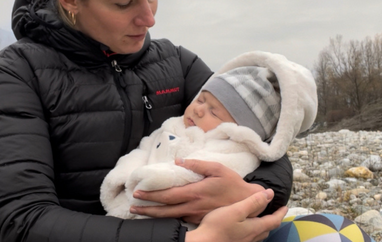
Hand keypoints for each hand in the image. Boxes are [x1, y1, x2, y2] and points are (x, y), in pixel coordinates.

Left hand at [130, 159, 264, 223]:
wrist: (248, 203)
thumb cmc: (233, 184)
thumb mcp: (218, 168)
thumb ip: (198, 164)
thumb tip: (179, 162)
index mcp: (195, 192)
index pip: (168, 196)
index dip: (151, 196)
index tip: (138, 194)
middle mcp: (193, 206)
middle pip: (165, 211)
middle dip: (147, 209)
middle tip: (133, 206)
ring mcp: (196, 215)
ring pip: (171, 217)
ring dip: (155, 215)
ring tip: (142, 211)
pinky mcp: (200, 220)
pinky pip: (181, 219)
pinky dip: (169, 217)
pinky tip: (161, 214)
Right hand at [186, 189, 287, 241]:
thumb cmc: (218, 225)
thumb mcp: (237, 210)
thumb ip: (254, 202)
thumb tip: (270, 194)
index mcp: (254, 227)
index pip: (273, 220)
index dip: (280, 213)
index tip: (285, 207)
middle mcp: (251, 237)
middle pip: (267, 229)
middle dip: (273, 220)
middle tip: (275, 213)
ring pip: (259, 235)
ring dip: (264, 227)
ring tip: (262, 221)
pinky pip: (250, 238)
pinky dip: (254, 232)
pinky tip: (246, 230)